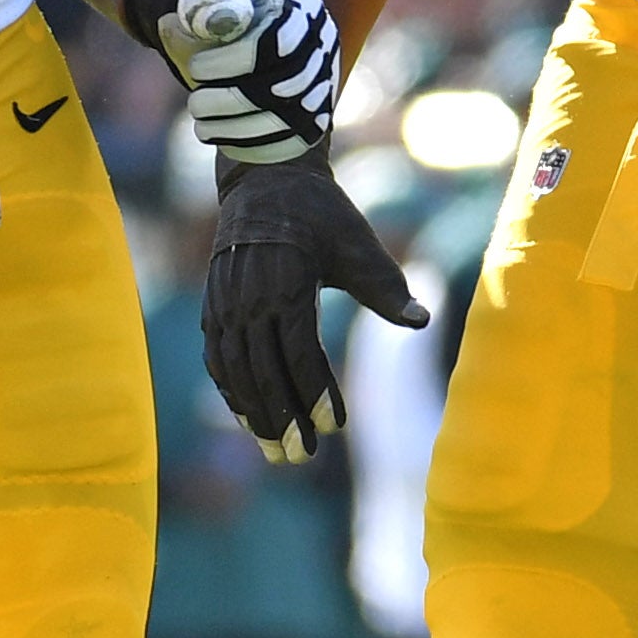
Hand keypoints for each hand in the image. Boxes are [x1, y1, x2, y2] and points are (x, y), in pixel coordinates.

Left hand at [125, 0, 339, 161]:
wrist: (234, 23)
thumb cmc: (218, 2)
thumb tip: (223, 22)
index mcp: (301, 5)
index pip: (278, 42)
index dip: (233, 62)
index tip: (195, 67)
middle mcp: (323, 44)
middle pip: (285, 87)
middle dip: (231, 102)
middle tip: (195, 105)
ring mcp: (324, 81)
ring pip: (291, 120)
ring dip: (238, 130)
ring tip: (201, 128)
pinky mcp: (317, 114)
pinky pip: (296, 142)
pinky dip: (258, 148)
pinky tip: (224, 143)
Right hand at [204, 156, 426, 462]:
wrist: (266, 179)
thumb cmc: (321, 214)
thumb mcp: (358, 245)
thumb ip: (387, 289)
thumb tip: (424, 320)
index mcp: (285, 286)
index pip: (300, 355)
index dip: (315, 394)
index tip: (334, 428)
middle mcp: (247, 300)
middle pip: (263, 373)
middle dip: (283, 420)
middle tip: (301, 458)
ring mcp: (224, 305)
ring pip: (235, 372)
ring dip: (254, 415)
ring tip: (275, 452)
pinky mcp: (213, 306)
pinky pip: (217, 359)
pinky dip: (231, 391)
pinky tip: (248, 418)